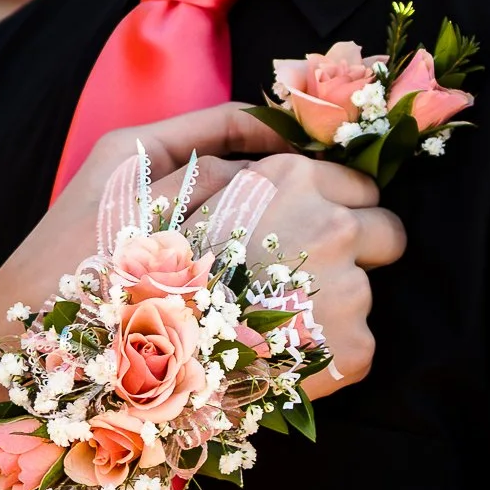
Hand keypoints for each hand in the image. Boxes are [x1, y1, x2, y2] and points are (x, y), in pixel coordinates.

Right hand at [0, 105, 398, 400]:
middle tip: (293, 282)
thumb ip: (216, 138)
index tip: (306, 231)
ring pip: (364, 295)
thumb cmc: (111, 258)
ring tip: (263, 328)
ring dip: (326, 306)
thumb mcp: (143, 167)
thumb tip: (272, 128)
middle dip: (354, 251)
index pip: (355, 183)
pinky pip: (352, 349)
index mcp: (287, 181)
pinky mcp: (347, 355)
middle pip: (388, 234)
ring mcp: (345, 294)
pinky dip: (318, 358)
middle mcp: (328, 229)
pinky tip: (268, 362)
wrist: (100, 362)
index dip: (334, 206)